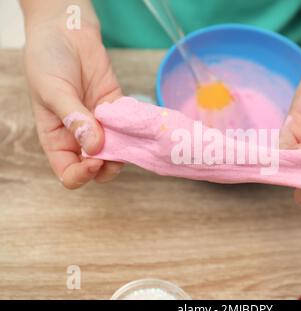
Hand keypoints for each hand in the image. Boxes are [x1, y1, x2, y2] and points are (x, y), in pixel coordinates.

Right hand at [24, 14, 122, 188]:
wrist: (66, 33)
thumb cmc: (48, 61)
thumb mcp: (53, 91)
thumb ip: (74, 119)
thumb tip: (95, 147)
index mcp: (57, 139)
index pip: (69, 171)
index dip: (82, 175)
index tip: (94, 161)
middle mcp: (80, 136)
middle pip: (98, 167)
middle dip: (109, 166)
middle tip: (118, 151)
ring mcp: (101, 124)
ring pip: (117, 150)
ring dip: (126, 150)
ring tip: (130, 137)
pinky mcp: (118, 110)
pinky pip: (130, 127)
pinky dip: (136, 130)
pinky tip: (138, 123)